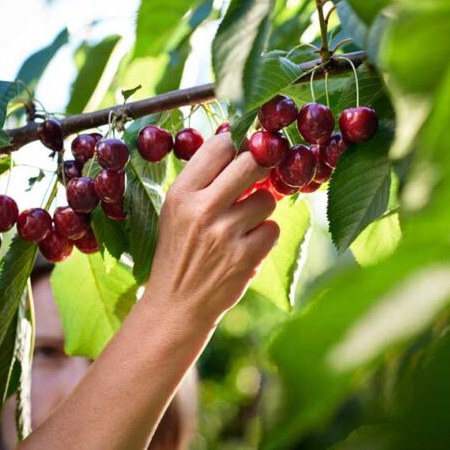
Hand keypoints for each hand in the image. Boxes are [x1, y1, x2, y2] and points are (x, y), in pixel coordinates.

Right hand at [143, 133, 279, 326]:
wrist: (176, 305)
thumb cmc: (180, 252)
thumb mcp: (176, 211)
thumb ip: (202, 181)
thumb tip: (237, 143)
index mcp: (181, 194)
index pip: (219, 148)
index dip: (236, 147)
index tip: (240, 155)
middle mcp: (202, 210)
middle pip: (251, 164)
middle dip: (258, 169)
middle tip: (254, 180)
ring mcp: (225, 234)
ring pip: (267, 198)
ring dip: (260, 209)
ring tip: (242, 224)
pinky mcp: (245, 257)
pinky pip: (273, 228)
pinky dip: (264, 236)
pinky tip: (246, 246)